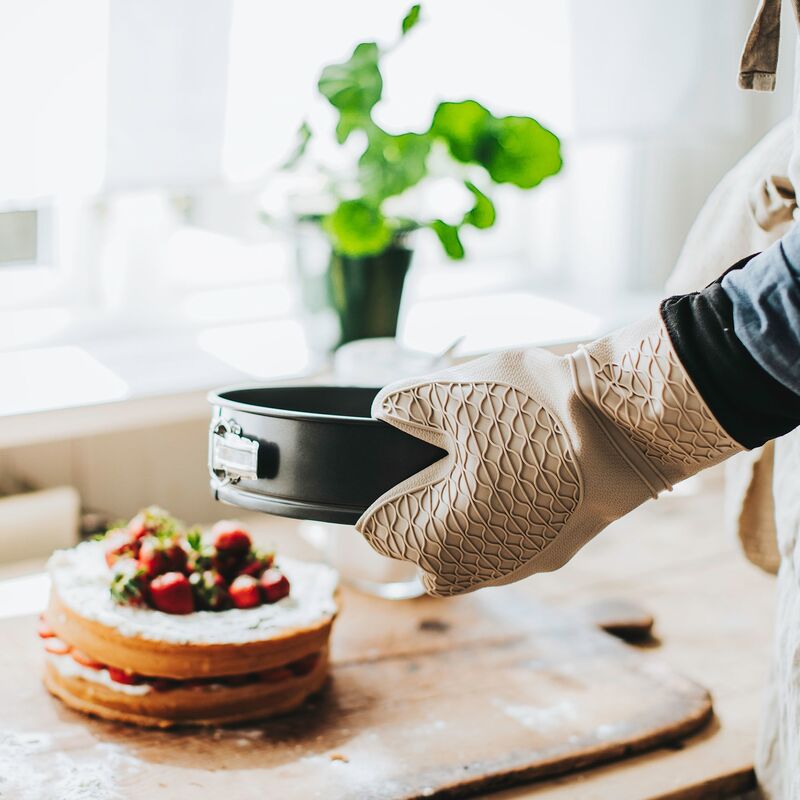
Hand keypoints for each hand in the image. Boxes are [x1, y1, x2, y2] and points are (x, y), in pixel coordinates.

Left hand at [356, 314, 741, 595]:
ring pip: (463, 561)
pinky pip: (504, 554)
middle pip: (420, 556)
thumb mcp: (455, 392)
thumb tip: (384, 412)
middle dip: (414, 520)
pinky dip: (495, 529)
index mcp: (438, 534)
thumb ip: (405, 405)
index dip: (376, 500)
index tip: (388, 475)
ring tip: (468, 480)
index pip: (380, 535)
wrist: (624, 429)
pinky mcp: (554, 557)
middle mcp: (475, 566)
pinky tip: (511, 488)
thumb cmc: (533, 412)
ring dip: (454, 530)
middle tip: (427, 475)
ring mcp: (519, 567)